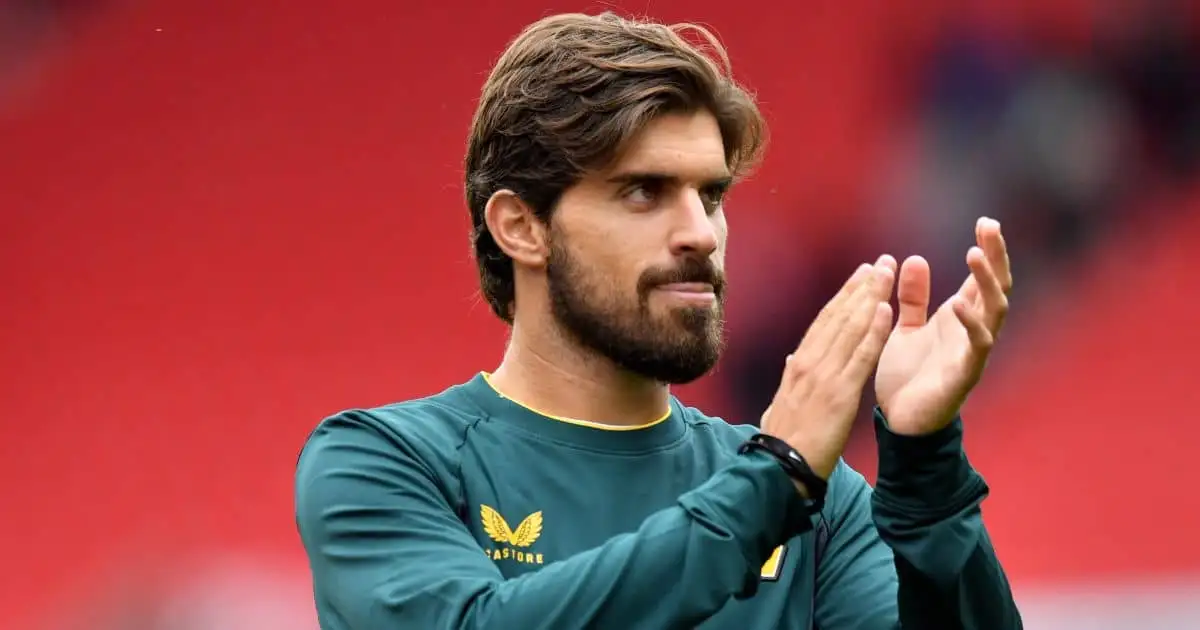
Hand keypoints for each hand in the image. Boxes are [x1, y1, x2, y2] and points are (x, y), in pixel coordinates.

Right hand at [761, 256, 895, 481]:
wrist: (778, 468)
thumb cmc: (784, 440)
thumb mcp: (782, 402)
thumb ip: (792, 377)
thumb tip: (793, 358)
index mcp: (799, 365)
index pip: (824, 321)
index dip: (844, 296)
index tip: (860, 275)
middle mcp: (810, 363)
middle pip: (838, 316)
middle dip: (861, 287)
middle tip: (879, 262)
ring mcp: (824, 376)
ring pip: (850, 328)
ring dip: (870, 298)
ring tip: (887, 273)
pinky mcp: (839, 394)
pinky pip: (860, 357)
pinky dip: (873, 332)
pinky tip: (886, 310)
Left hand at [874, 217, 1012, 435]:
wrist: (899, 421)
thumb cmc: (907, 376)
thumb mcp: (905, 328)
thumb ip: (912, 298)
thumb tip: (915, 259)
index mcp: (959, 318)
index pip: (981, 278)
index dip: (989, 251)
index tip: (986, 221)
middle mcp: (972, 331)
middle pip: (996, 287)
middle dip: (996, 257)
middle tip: (990, 227)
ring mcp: (972, 352)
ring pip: (994, 311)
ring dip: (987, 283)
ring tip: (975, 255)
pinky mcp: (964, 374)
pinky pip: (976, 346)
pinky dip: (971, 324)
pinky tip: (958, 304)